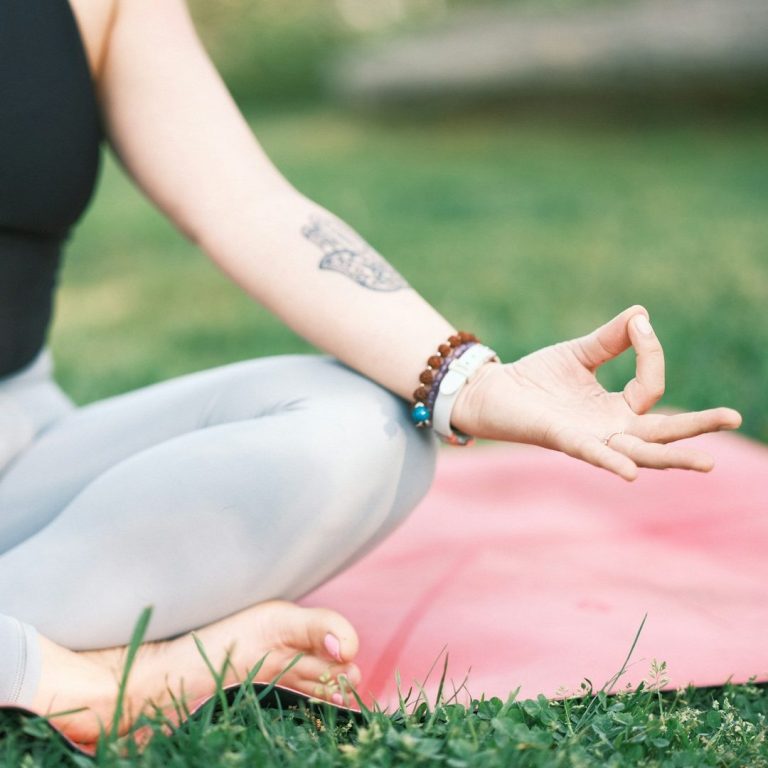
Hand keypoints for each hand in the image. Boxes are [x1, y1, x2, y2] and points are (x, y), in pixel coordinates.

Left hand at [451, 305, 741, 480]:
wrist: (495, 391)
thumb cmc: (537, 378)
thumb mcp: (581, 353)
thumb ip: (611, 339)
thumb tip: (642, 314)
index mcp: (616, 410)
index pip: (652, 387)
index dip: (652, 353)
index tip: (640, 325)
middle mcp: (609, 430)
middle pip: (661, 434)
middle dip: (696, 427)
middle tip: (734, 418)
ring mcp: (588, 438)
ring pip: (637, 452)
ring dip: (670, 457)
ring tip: (705, 462)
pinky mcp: (561, 439)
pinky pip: (590, 453)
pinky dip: (609, 461)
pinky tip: (628, 472)